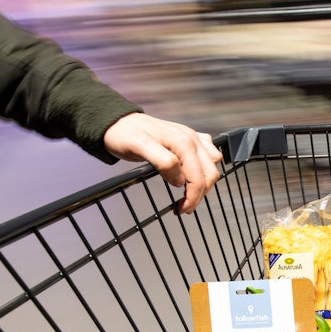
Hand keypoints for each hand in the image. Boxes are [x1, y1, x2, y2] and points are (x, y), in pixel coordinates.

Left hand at [103, 113, 222, 213]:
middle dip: (199, 193)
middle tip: (183, 206)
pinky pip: (209, 154)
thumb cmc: (126, 134)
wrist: (118, 122)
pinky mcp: (190, 139)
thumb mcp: (139, 147)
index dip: (192, 197)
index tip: (182, 209)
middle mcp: (192, 139)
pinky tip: (191, 173)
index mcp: (183, 142)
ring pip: (212, 166)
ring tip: (188, 192)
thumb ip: (163, 162)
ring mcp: (193, 138)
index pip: (198, 177)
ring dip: (204, 182)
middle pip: (210, 174)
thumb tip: (180, 180)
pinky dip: (205, 168)